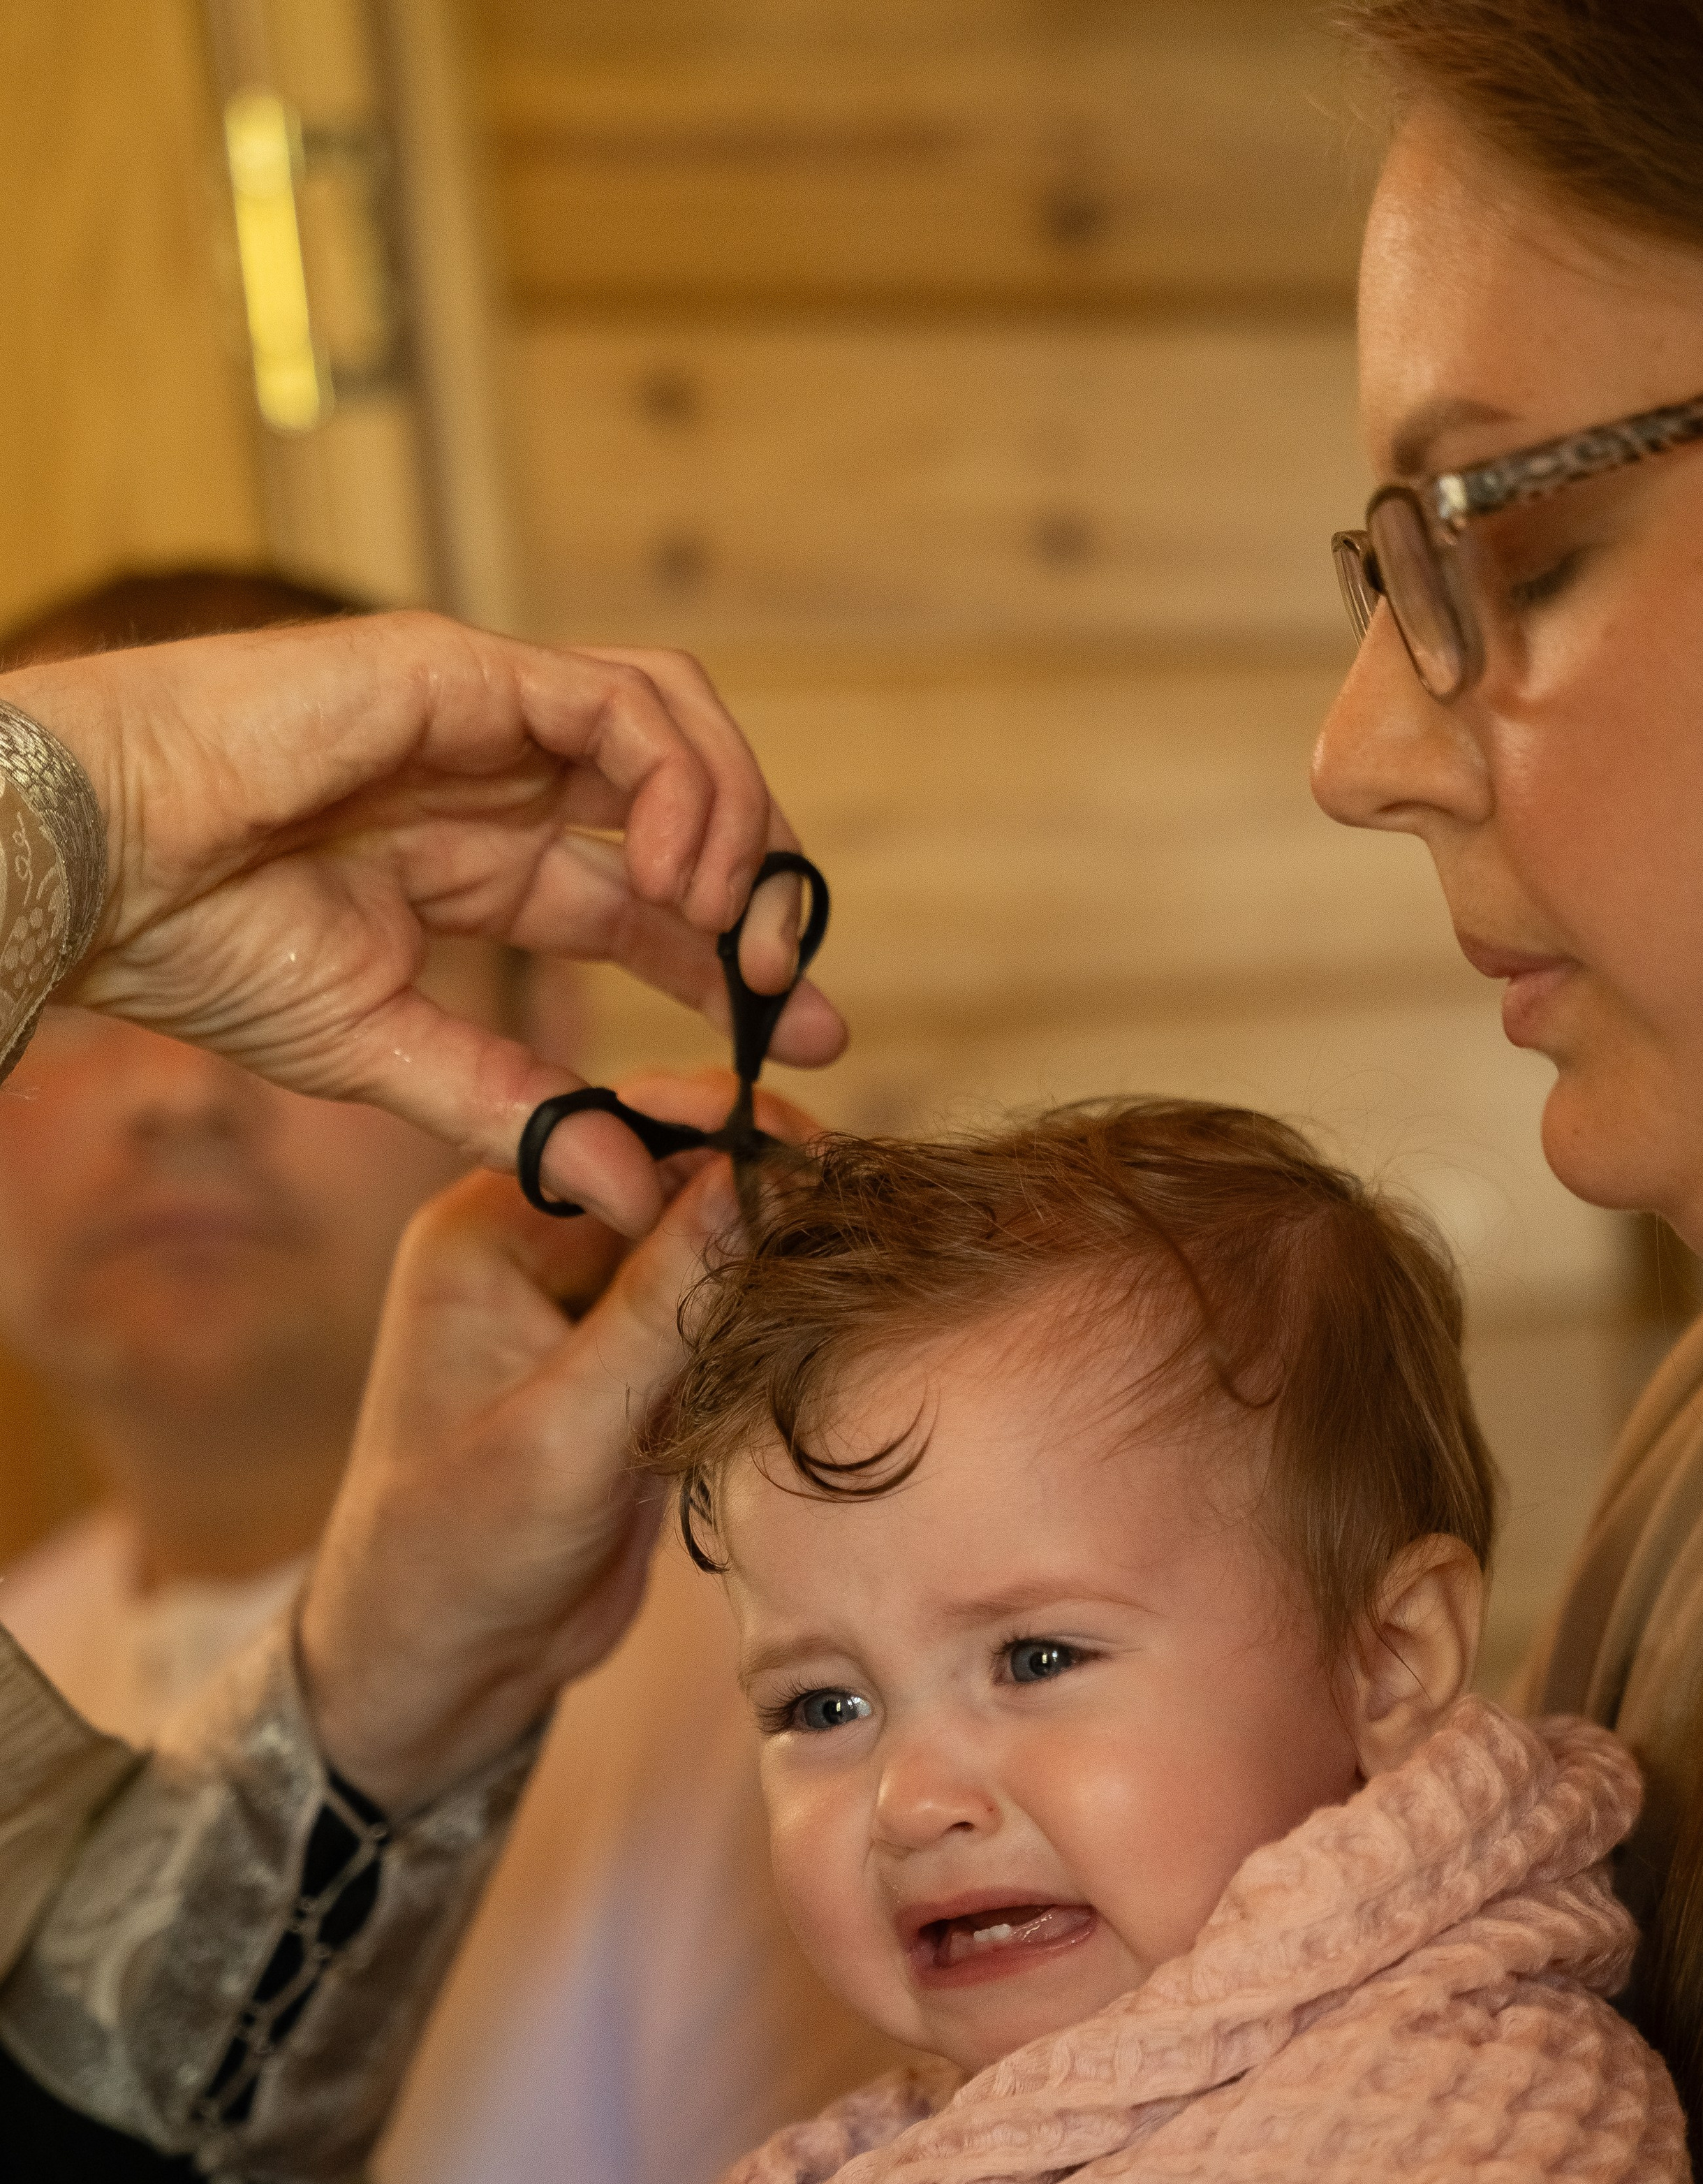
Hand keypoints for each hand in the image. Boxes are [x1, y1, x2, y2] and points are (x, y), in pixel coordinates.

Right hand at [0, 617, 843, 1229]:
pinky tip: (676, 878)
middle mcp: (498, 781)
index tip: (809, 1035)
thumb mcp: (384, 1053)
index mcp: (480, 864)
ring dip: (739, 831)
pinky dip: (684, 783)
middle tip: (796, 993)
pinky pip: (627, 704)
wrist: (96, 871)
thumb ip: (513, 1113)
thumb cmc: (197, 946)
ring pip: (680, 732)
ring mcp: (487, 715)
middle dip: (770, 897)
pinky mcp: (466, 669)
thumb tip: (635, 1197)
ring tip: (731, 936)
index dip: (738, 963)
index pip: (650, 903)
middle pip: (690, 812)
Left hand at [298, 1067, 791, 1805]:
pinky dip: (771, 1312)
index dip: (721, 1128)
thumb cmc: (459, 1553)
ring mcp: (590, 1313)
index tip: (810, 1150)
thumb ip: (659, 1306)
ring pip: (708, 1244)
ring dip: (779, 1248)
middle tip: (859, 1197)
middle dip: (766, 1182)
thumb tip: (753, 1177)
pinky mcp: (636, 1371)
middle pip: (675, 1176)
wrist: (445, 1669)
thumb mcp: (564, 1428)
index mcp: (488, 1232)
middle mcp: (538, 1253)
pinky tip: (834, 1315)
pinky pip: (718, 1311)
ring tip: (865, 1250)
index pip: (619, 1133)